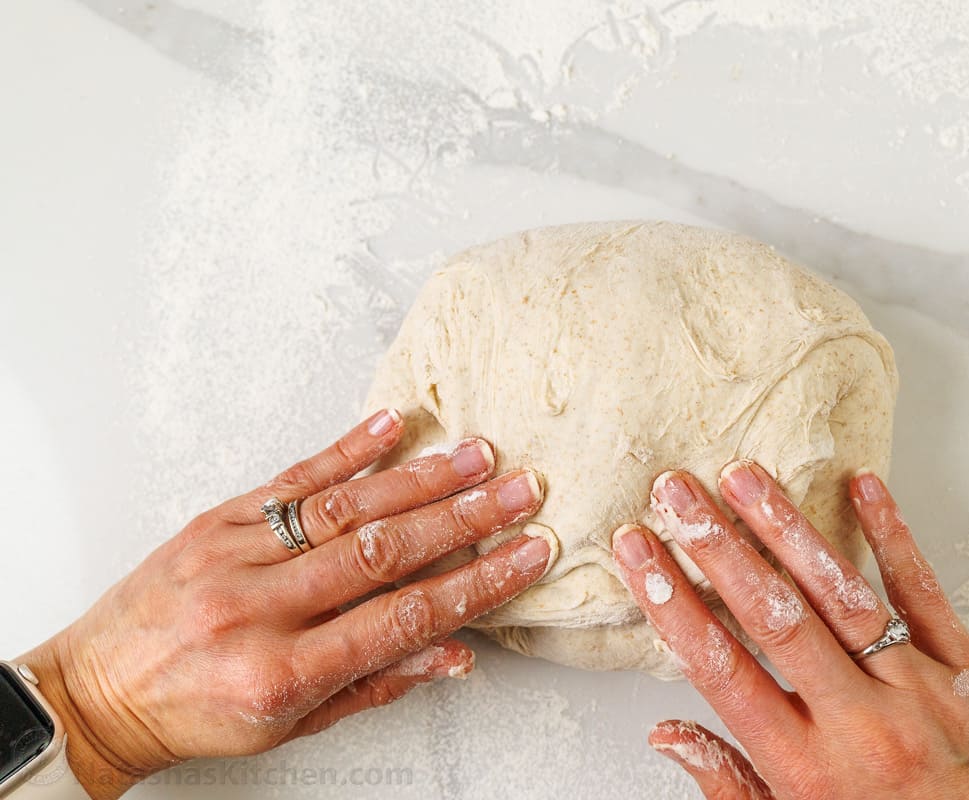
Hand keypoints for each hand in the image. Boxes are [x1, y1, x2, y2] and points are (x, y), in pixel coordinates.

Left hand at [18, 409, 554, 798]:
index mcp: (282, 670)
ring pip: (345, 507)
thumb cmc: (197, 713)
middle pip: (383, 552)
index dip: (475, 584)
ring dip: (420, 478)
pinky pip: (292, 479)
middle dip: (464, 519)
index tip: (524, 557)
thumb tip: (455, 653)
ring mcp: (234, 553)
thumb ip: (377, 683)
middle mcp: (258, 606)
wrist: (100, 689)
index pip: (402, 618)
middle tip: (520, 493)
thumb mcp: (293, 723)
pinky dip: (347, 449)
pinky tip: (391, 425)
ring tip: (477, 457)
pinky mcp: (216, 518)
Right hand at [612, 463, 968, 798]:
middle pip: (773, 618)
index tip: (639, 555)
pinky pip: (924, 592)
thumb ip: (732, 784)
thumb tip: (667, 734)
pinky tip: (862, 487)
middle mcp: (862, 726)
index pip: (721, 669)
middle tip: (677, 495)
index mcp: (809, 771)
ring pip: (840, 594)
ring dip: (785, 528)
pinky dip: (891, 535)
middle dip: (716, 547)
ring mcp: (922, 692)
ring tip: (744, 478)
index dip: (672, 604)